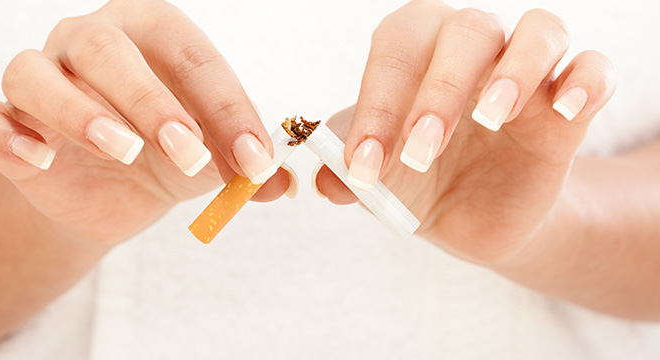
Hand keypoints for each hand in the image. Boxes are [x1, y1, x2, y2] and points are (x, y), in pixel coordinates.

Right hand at [0, 0, 291, 244]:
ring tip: (122, 152)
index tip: (256, 159)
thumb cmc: (165, 159)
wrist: (112, 194)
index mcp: (151, 37)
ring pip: (33, 72)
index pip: (189, 54)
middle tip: (189, 151)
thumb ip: (247, 168)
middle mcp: (88, 44)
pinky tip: (36, 158)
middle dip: (150, 101)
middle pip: (103, 47)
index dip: (226, 106)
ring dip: (76, 112)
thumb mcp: (212, 163)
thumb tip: (284, 181)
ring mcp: (38, 77)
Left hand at [316, 1, 615, 262]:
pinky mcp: (570, 107)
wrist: (471, 216)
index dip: (377, 100)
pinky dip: (586, 82)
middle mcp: (473, 50)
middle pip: (467, 30)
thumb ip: (349, 174)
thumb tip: (323, 180)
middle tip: (420, 152)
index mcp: (417, 55)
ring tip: (491, 117)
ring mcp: (527, 73)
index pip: (398, 48)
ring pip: (539, 30)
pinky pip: (594, 69)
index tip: (363, 165)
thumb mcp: (379, 182)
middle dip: (440, 91)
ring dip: (515, 70)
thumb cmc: (417, 181)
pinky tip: (564, 112)